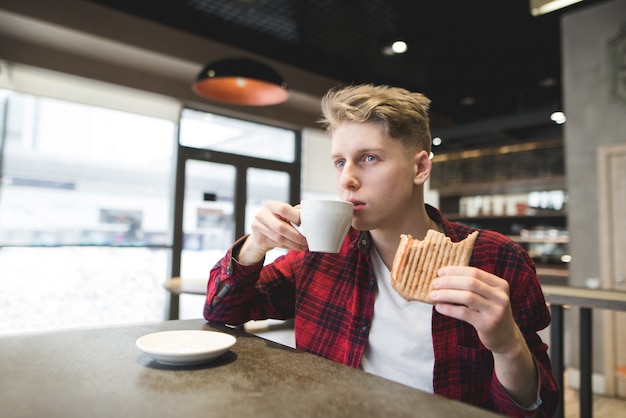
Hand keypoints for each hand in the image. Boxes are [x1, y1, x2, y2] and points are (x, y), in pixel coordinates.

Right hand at [237, 200, 307, 264]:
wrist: (260, 232)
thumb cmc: (275, 220)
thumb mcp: (283, 214)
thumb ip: (294, 213)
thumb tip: (308, 213)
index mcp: (270, 205)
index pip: (284, 209)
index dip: (295, 217)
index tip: (304, 224)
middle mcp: (262, 214)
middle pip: (280, 227)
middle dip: (296, 235)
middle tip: (305, 240)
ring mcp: (258, 227)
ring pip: (279, 238)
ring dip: (294, 243)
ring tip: (303, 246)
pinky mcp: (259, 239)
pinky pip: (277, 245)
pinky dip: (289, 247)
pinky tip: (296, 247)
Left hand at [429, 266, 538, 406]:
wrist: (505, 337)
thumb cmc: (489, 312)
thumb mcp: (487, 296)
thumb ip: (473, 286)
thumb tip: (443, 277)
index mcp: (500, 285)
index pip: (474, 272)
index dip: (455, 271)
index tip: (440, 272)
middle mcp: (500, 296)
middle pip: (470, 283)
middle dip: (449, 281)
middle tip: (434, 283)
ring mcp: (496, 311)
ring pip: (467, 297)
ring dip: (447, 294)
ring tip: (433, 295)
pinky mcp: (488, 324)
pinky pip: (464, 313)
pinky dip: (449, 309)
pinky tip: (439, 307)